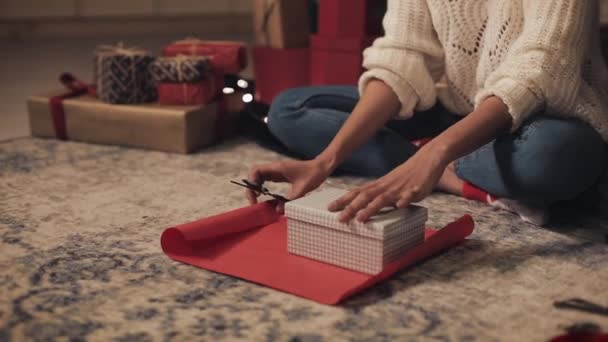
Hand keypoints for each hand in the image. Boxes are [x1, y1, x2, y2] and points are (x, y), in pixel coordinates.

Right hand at [247, 158, 333, 209]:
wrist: (321, 167)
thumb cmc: (313, 175)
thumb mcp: (302, 189)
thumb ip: (290, 200)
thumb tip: (278, 211)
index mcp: (278, 168)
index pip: (256, 171)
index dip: (251, 182)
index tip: (256, 195)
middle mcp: (275, 168)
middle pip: (255, 174)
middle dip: (251, 187)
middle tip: (254, 201)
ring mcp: (277, 171)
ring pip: (259, 177)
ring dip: (256, 187)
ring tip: (258, 200)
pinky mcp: (280, 175)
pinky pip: (266, 179)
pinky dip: (263, 187)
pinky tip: (266, 196)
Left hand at [328, 144, 448, 221]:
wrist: (427, 159)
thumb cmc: (406, 175)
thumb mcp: (388, 184)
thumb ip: (377, 194)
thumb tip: (362, 206)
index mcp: (379, 185)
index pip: (357, 193)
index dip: (343, 200)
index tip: (329, 208)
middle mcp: (386, 186)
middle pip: (365, 197)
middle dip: (351, 208)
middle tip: (339, 219)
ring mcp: (400, 188)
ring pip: (383, 198)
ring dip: (371, 208)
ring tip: (361, 218)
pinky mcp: (415, 190)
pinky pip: (409, 196)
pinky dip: (404, 200)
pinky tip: (399, 206)